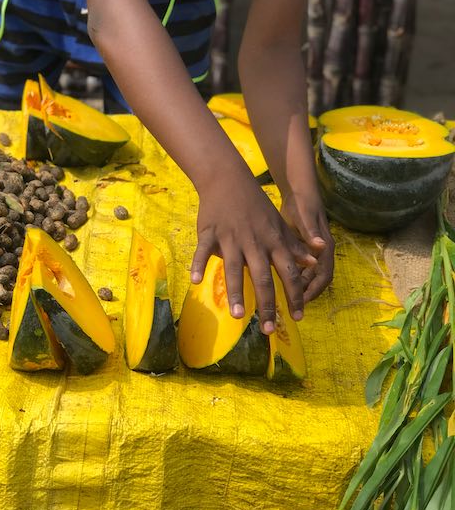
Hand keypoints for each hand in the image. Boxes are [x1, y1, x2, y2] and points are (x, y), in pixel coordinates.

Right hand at [190, 171, 317, 334]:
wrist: (228, 179)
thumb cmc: (255, 205)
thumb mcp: (278, 224)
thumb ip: (294, 245)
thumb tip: (313, 263)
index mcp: (272, 242)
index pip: (287, 273)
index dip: (293, 296)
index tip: (297, 318)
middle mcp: (254, 242)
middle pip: (262, 277)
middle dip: (267, 305)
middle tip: (269, 330)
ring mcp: (231, 238)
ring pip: (234, 269)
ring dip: (236, 293)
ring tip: (238, 316)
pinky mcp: (210, 232)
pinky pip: (204, 251)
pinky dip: (199, 265)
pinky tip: (196, 281)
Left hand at [280, 190, 334, 301]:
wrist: (300, 191)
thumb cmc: (302, 203)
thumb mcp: (304, 216)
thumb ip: (311, 231)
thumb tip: (321, 246)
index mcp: (325, 247)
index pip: (324, 276)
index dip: (313, 290)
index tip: (300, 301)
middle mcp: (322, 251)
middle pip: (316, 280)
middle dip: (305, 293)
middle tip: (289, 305)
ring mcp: (314, 250)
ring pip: (309, 275)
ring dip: (298, 286)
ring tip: (282, 297)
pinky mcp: (305, 248)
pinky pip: (302, 267)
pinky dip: (293, 276)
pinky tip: (279, 281)